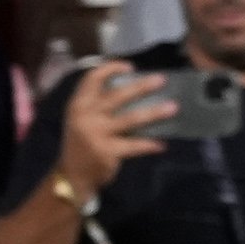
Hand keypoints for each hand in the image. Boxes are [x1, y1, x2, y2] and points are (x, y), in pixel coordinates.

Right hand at [58, 60, 172, 199]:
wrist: (71, 175)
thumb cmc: (82, 141)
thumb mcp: (81, 118)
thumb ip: (98, 103)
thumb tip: (136, 86)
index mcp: (79, 104)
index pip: (92, 78)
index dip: (112, 68)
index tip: (131, 67)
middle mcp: (86, 116)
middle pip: (117, 96)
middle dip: (141, 87)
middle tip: (161, 80)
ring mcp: (97, 134)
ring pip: (131, 119)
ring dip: (154, 113)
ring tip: (173, 108)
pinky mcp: (107, 152)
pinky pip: (134, 145)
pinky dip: (149, 145)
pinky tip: (161, 145)